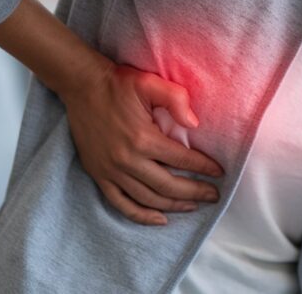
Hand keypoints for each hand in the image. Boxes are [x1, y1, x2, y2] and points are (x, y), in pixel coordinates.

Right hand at [60, 57, 224, 225]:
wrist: (82, 86)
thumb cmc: (118, 84)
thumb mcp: (150, 83)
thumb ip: (175, 99)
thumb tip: (194, 123)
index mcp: (143, 138)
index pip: (182, 159)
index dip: (204, 167)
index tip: (219, 172)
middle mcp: (127, 160)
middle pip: (168, 186)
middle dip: (195, 192)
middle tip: (214, 195)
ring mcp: (111, 171)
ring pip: (148, 198)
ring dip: (174, 205)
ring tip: (194, 205)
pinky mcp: (99, 175)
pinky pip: (121, 203)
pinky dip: (141, 215)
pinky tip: (160, 218)